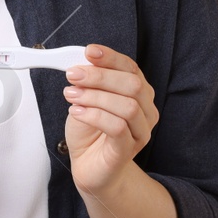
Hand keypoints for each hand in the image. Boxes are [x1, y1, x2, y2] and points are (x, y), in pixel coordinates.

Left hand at [62, 43, 157, 195]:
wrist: (89, 166)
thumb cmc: (90, 132)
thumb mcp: (86, 98)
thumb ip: (88, 81)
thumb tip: (80, 62)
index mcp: (139, 93)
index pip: (131, 68)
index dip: (111, 57)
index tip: (90, 51)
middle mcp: (145, 111)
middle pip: (132, 85)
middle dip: (100, 76)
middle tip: (74, 75)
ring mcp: (140, 132)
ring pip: (127, 106)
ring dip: (96, 96)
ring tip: (72, 95)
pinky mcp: (128, 149)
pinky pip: (118, 127)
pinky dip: (94, 115)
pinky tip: (77, 112)